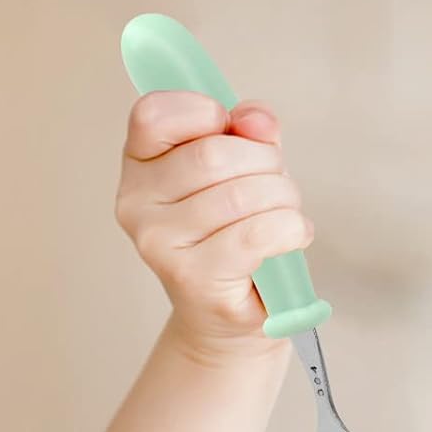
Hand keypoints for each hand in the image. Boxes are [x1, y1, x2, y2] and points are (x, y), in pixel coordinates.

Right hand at [115, 90, 310, 359]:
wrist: (231, 317)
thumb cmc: (235, 240)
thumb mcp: (241, 174)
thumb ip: (248, 136)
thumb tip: (258, 118)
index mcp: (138, 165)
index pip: (154, 114)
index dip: (207, 113)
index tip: (235, 132)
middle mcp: (137, 203)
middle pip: (212, 155)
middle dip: (265, 164)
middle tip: (279, 185)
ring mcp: (161, 243)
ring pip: (240, 195)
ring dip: (284, 199)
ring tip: (288, 214)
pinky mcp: (195, 276)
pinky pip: (255, 235)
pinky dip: (289, 228)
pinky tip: (294, 234)